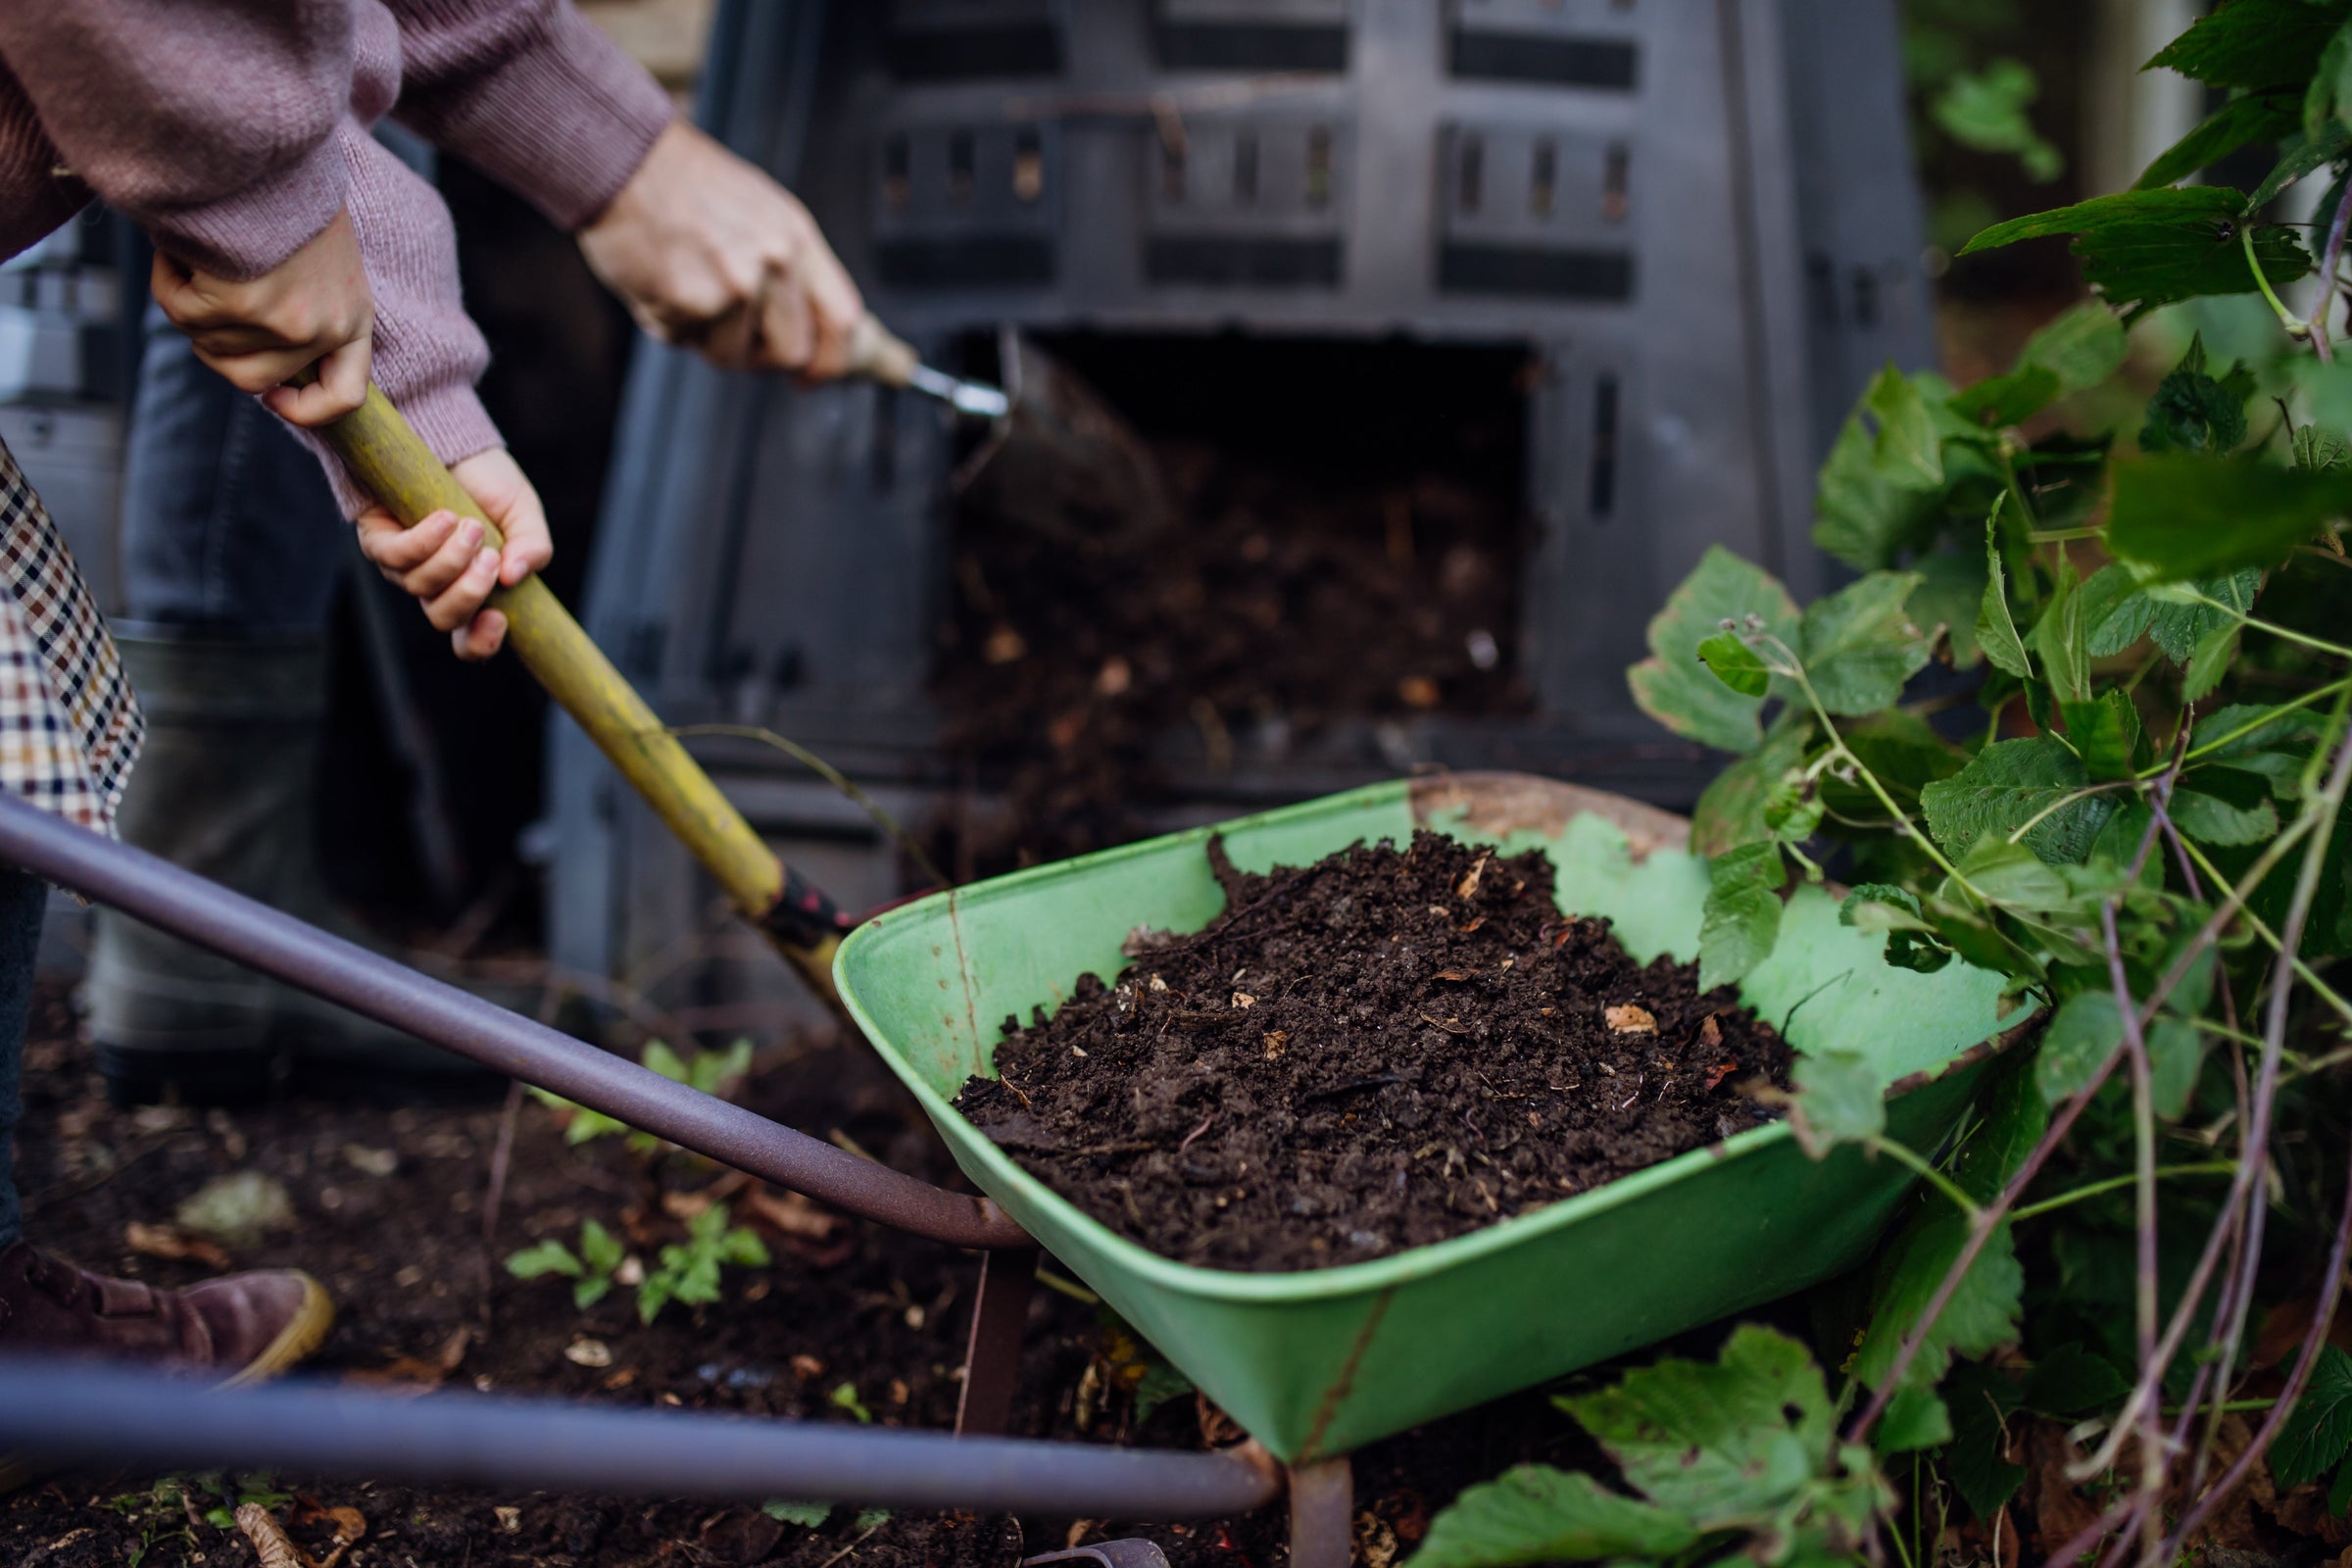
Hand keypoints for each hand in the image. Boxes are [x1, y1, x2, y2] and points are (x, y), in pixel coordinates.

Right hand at [150, 208, 372, 425]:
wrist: (271, 144)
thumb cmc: (288, 193)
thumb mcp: (321, 259)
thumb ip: (302, 307)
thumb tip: (259, 365)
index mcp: (353, 316)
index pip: (345, 395)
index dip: (305, 409)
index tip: (272, 394)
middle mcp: (323, 327)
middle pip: (251, 379)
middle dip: (215, 344)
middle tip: (206, 294)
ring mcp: (284, 322)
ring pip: (208, 345)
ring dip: (189, 302)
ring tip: (202, 252)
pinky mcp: (240, 304)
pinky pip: (180, 311)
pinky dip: (169, 278)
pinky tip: (185, 242)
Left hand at [351, 449, 551, 660]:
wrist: (452, 441)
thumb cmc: (487, 482)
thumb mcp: (524, 514)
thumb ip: (533, 547)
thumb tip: (515, 576)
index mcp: (473, 589)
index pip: (470, 639)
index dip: (481, 643)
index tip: (499, 620)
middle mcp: (435, 585)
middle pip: (444, 618)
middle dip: (469, 593)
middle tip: (489, 557)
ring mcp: (404, 567)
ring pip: (421, 587)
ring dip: (451, 559)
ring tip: (471, 525)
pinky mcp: (378, 540)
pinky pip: (396, 557)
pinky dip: (424, 541)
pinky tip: (445, 518)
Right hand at [578, 120, 864, 378]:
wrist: (621, 156)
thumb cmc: (684, 186)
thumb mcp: (759, 213)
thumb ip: (788, 270)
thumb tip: (807, 330)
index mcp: (796, 237)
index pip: (843, 319)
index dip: (831, 361)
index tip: (810, 377)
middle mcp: (775, 260)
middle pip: (791, 352)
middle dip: (757, 357)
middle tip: (727, 334)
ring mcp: (735, 283)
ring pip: (732, 356)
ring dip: (703, 338)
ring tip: (681, 285)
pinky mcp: (692, 300)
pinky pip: (683, 340)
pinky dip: (664, 321)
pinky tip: (654, 278)